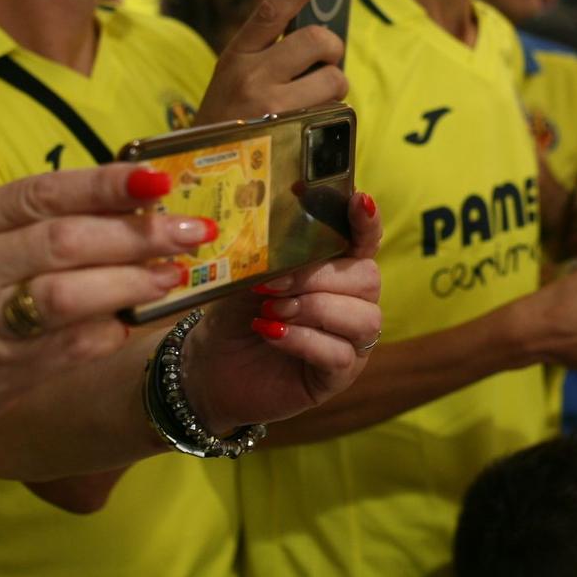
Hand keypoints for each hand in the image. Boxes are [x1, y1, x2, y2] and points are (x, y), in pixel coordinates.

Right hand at [0, 164, 217, 441]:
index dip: (106, 183)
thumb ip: (41, 225)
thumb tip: (135, 201)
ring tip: (173, 273)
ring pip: (68, 294)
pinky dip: (112, 329)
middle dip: (136, 234)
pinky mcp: (3, 369)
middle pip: (64, 240)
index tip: (160, 178)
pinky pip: (72, 345)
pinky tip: (138, 318)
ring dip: (131, 283)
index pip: (45, 191)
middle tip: (191, 231)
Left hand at [181, 191, 383, 431]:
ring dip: (315, 308)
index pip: (365, 240)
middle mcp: (351, 303)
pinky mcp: (338, 376)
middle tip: (273, 284)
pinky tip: (272, 334)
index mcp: (334, 269)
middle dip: (320, 276)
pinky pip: (340, 354)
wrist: (209, 367)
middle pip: (367, 277)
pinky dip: (304, 339)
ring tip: (272, 311)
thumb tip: (279, 238)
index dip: (367, 222)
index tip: (360, 200)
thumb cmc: (234, 316)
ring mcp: (350, 341)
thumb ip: (271, 256)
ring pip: (363, 317)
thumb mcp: (247, 277)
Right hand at [196, 0, 348, 123]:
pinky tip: (308, 129)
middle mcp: (250, 76)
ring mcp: (271, 108)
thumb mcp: (233, 80)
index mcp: (236, 56)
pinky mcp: (290, 136)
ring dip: (333, 90)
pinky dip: (331, 119)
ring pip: (334, 79)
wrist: (200, 174)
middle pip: (318, 41)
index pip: (271, 9)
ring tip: (311, 105)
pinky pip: (334, 115)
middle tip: (322, 66)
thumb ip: (268, 56)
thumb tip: (320, 38)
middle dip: (331, 52)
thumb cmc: (226, 123)